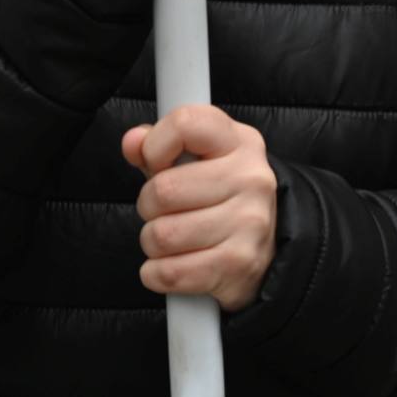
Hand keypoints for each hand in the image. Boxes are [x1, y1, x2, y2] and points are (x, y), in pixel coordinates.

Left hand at [122, 105, 277, 311]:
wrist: (263, 248)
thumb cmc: (218, 196)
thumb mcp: (194, 160)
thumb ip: (157, 144)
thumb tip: (132, 142)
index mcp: (240, 142)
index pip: (186, 124)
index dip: (156, 145)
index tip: (157, 163)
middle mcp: (251, 178)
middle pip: (164, 190)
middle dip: (147, 205)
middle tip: (161, 210)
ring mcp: (249, 222)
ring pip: (162, 235)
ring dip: (152, 241)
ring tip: (170, 237)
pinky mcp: (239, 264)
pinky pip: (171, 272)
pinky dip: (157, 273)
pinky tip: (170, 264)